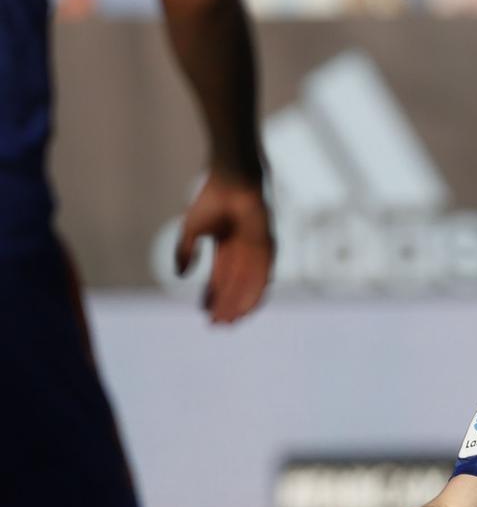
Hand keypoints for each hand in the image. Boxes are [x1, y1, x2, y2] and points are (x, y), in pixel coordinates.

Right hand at [175, 171, 273, 323]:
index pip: (220, 279)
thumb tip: (179, 276)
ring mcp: (256, 252)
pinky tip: (247, 309)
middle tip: (217, 325)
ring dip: (240, 305)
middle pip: (235, 286)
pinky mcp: (267, 248)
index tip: (205, 314)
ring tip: (230, 322)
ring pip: (249, 286)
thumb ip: (185, 253)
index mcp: (226, 248)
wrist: (232, 181)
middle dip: (226, 306)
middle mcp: (243, 253)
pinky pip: (262, 277)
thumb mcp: (191, 231)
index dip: (213, 297)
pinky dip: (255, 294)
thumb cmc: (211, 200)